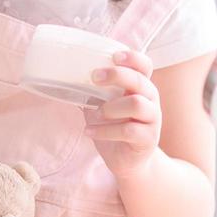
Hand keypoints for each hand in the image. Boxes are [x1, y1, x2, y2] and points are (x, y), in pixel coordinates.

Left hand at [83, 49, 159, 180]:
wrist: (127, 160)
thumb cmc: (114, 126)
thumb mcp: (103, 105)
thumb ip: (94, 91)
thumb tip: (65, 76)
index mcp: (140, 87)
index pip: (144, 65)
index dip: (132, 58)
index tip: (113, 56)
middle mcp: (151, 100)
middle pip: (139, 81)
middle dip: (116, 75)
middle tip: (94, 77)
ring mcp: (152, 120)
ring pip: (136, 104)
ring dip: (110, 107)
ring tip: (95, 114)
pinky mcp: (147, 139)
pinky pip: (128, 131)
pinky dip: (104, 131)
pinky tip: (89, 132)